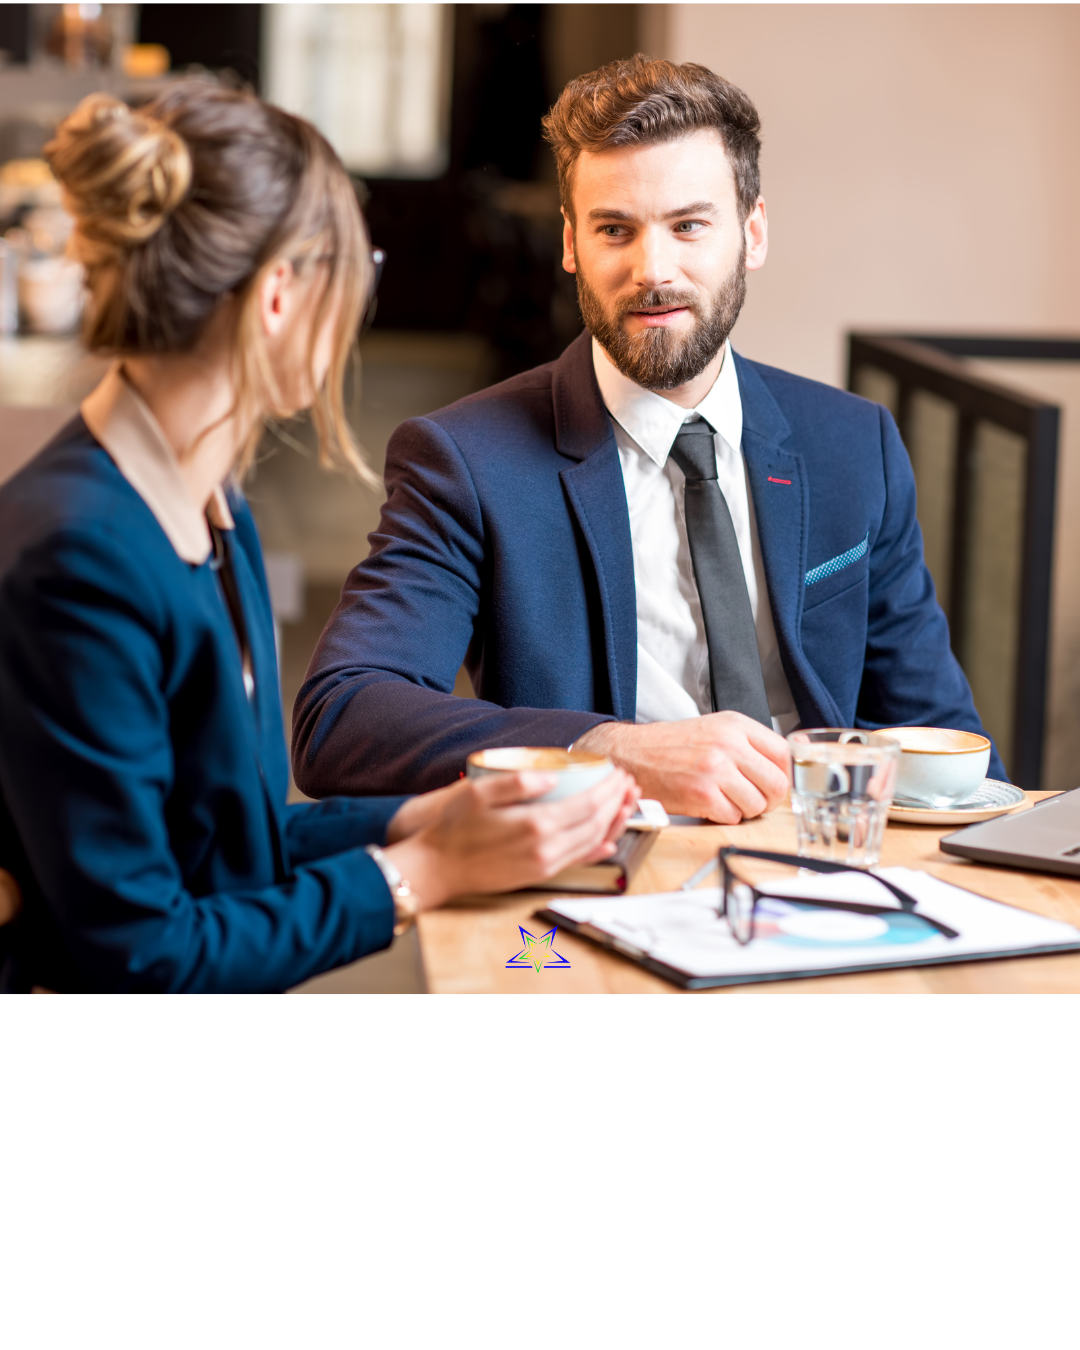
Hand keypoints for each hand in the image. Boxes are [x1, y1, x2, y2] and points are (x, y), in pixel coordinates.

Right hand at [381, 768, 638, 908]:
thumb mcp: (478, 793)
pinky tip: (609, 840)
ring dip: (615, 822)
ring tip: (625, 803)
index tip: (618, 772)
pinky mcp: (539, 874)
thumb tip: (551, 777)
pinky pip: (579, 860)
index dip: (609, 788)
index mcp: (536, 825)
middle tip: (627, 784)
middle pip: (597, 823)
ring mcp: (544, 865)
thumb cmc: (452, 829)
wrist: (437, 868)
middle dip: (618, 802)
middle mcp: (546, 849)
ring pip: (593, 842)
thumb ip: (517, 782)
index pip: (588, 805)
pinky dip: (599, 848)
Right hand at [574, 712, 789, 823]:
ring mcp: (716, 769)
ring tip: (725, 800)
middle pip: (776, 783)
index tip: (774, 783)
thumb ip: (746, 743)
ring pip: (757, 804)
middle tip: (754, 800)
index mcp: (734, 725)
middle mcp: (728, 744)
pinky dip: (724, 818)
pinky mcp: (702, 794)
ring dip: (744, 810)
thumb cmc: (669, 746)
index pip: (783, 753)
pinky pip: (733, 817)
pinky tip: (709, 805)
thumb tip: (778, 768)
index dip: (783, 774)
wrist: (631, 754)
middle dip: (768, 799)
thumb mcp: (713, 729)